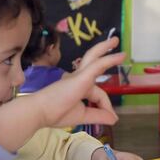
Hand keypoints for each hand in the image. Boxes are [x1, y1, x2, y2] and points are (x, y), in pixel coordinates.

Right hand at [0, 38, 123, 151]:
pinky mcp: (81, 76)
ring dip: (106, 49)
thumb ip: (98, 115)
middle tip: (117, 48)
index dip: (107, 106)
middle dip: (106, 55)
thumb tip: (114, 119)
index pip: (98, 94)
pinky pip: (98, 65)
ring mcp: (79, 76)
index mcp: (78, 88)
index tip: (112, 119)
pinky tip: (120, 56)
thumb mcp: (82, 115)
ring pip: (95, 59)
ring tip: (115, 41)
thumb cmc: (56, 113)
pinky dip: (109, 60)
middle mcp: (78, 78)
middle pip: (95, 63)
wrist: (40, 111)